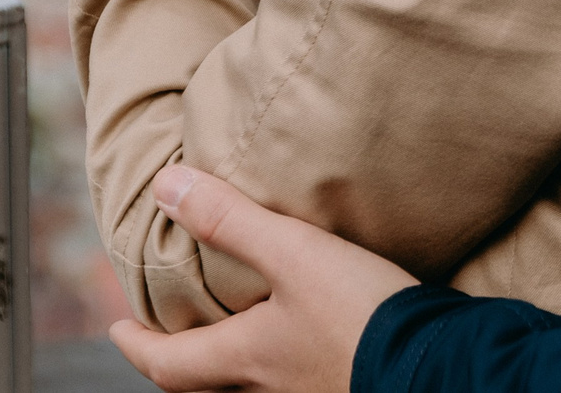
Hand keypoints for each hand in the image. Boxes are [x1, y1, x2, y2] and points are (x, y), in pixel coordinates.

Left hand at [109, 166, 416, 392]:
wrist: (443, 366)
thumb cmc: (363, 313)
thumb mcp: (294, 253)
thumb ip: (230, 219)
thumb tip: (164, 187)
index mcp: (247, 360)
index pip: (169, 366)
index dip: (136, 347)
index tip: (117, 329)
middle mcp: (269, 392)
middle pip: (202, 390)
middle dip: (178, 363)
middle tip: (166, 337)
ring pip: (246, 392)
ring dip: (225, 369)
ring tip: (226, 336)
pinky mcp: (342, 392)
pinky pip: (287, 386)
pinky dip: (269, 369)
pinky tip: (293, 345)